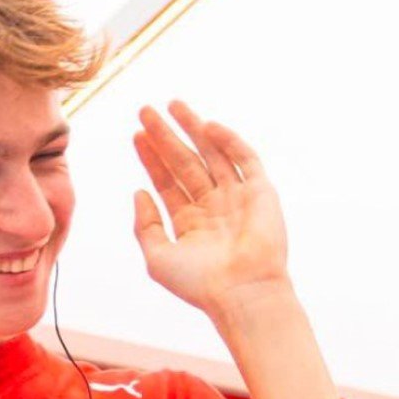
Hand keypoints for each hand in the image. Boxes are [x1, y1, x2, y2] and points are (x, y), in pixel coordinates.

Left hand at [132, 100, 289, 320]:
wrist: (241, 293)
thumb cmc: (199, 284)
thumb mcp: (158, 257)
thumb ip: (145, 225)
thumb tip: (138, 192)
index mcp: (190, 223)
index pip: (167, 182)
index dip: (151, 158)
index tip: (136, 135)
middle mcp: (213, 207)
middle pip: (185, 162)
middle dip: (165, 136)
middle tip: (146, 110)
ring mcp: (237, 198)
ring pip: (212, 154)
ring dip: (193, 128)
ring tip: (172, 105)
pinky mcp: (261, 193)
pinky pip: (245, 160)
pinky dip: (228, 141)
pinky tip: (207, 126)